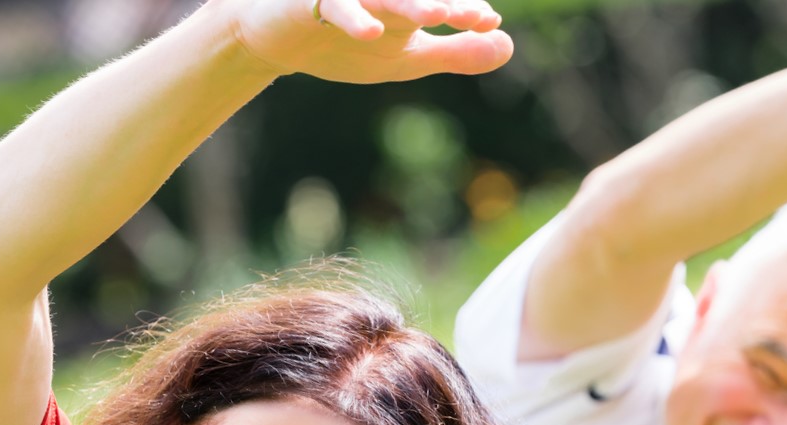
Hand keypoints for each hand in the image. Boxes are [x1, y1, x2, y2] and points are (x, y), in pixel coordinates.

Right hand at [228, 0, 512, 82]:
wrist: (278, 41)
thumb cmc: (346, 41)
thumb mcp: (408, 57)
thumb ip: (456, 51)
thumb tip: (508, 45)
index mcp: (406, 2)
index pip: (442, 0)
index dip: (466, 10)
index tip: (486, 21)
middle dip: (443, 2)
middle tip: (470, 15)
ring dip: (410, 4)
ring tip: (439, 14)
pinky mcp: (311, 2)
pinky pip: (335, 6)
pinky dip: (354, 19)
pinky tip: (374, 33)